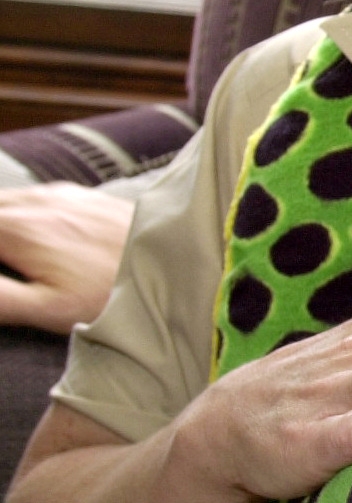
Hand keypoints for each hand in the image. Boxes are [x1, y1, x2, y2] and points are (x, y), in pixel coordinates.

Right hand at [0, 183, 134, 333]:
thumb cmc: (113, 294)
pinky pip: (39, 199)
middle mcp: (37, 202)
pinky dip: (24, 215)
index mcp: (16, 226)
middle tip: (8, 269)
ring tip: (15, 257)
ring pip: (11, 202)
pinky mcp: (88, 198)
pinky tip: (35, 238)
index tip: (1, 275)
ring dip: (4, 221)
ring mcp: (64, 195)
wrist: (182, 265)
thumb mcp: (44, 307)